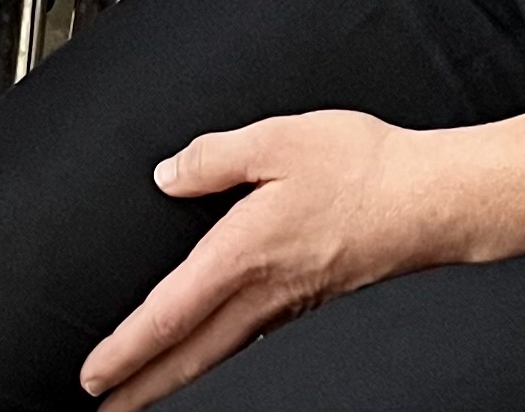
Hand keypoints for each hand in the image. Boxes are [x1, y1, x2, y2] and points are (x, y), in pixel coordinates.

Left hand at [82, 113, 460, 407]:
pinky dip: (213, 355)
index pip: (167, 318)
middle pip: (187, 357)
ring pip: (216, 354)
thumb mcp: (279, 140)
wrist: (433, 201)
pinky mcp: (310, 296)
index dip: (123, 352)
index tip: (91, 376)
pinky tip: (212, 347)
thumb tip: (168, 175)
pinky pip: (246, 338)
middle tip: (104, 411)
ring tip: (143, 391)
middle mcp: (262, 292)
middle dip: (140, 390)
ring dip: (173, 378)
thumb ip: (214, 157)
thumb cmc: (364, 170)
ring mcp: (289, 302)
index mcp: (241, 255)